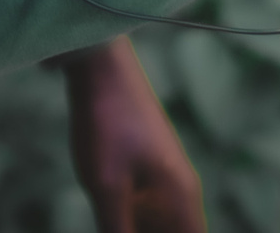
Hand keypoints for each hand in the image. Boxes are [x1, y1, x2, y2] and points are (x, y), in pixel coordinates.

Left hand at [59, 36, 205, 232]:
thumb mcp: (106, 188)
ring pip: (160, 229)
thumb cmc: (105, 122)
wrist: (97, 63)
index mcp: (182, 199)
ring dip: (138, 232)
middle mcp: (179, 192)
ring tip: (114, 223)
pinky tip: (113, 224)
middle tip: (118, 227)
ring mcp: (161, 180)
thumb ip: (116, 232)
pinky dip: (133, 227)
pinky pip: (145, 215)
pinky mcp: (143, 171)